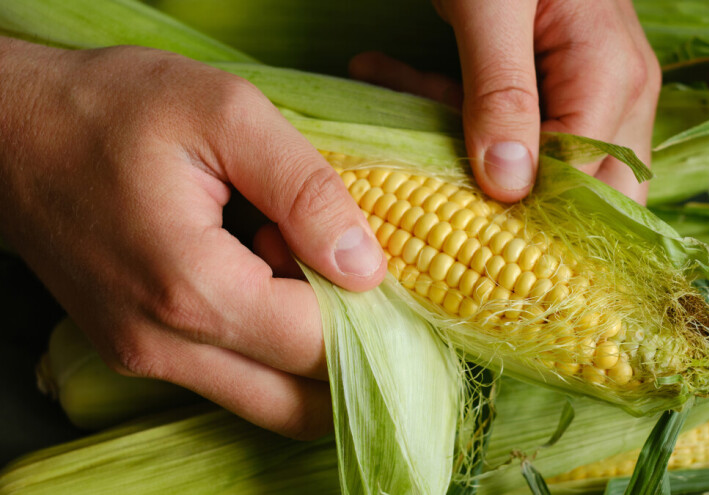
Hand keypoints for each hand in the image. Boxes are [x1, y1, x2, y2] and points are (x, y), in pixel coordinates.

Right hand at [0, 38, 386, 438]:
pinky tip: (259, 272)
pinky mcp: (140, 353)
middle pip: (299, 400)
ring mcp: (147, 360)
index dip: (369, 313)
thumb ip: (307, 192)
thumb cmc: (111, 109)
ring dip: (305, 350)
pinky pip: (232, 378)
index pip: (319, 347)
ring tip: (292, 264)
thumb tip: (367, 266)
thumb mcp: (226, 115)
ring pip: (268, 401)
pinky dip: (267, 345)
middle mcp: (166, 348)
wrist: (11, 131)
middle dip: (348, 349)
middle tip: (346, 274)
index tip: (374, 262)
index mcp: (193, 290)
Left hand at [349, 0, 660, 203]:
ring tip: (390, 101)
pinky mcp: (554, 76)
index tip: (460, 232)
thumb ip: (502, 90)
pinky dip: (453, 111)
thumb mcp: (490, 7)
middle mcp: (618, 93)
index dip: (530, 222)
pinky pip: (516, 123)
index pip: (586, 185)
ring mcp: (591, 87)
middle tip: (432, 198)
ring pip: (541, 162)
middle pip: (581, 191)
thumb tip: (510, 185)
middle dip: (506, 205)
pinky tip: (390, 79)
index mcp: (612, 79)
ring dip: (463, 147)